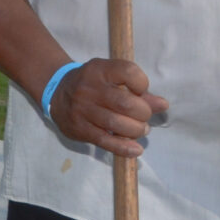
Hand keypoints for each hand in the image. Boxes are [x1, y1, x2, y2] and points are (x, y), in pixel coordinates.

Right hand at [47, 60, 169, 157]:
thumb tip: (162, 105)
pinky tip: (136, 150)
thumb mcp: (111, 78)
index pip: (129, 73)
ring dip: (136, 130)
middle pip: (126, 104)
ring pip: (117, 124)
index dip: (142, 84)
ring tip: (139, 130)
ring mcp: (82, 109)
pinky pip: (105, 142)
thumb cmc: (93, 84)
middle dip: (143, 113)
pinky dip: (124, 148)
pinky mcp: (79, 129)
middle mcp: (89, 88)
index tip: (140, 91)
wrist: (57, 93)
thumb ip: (138, 90)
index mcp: (100, 70)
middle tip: (143, 117)